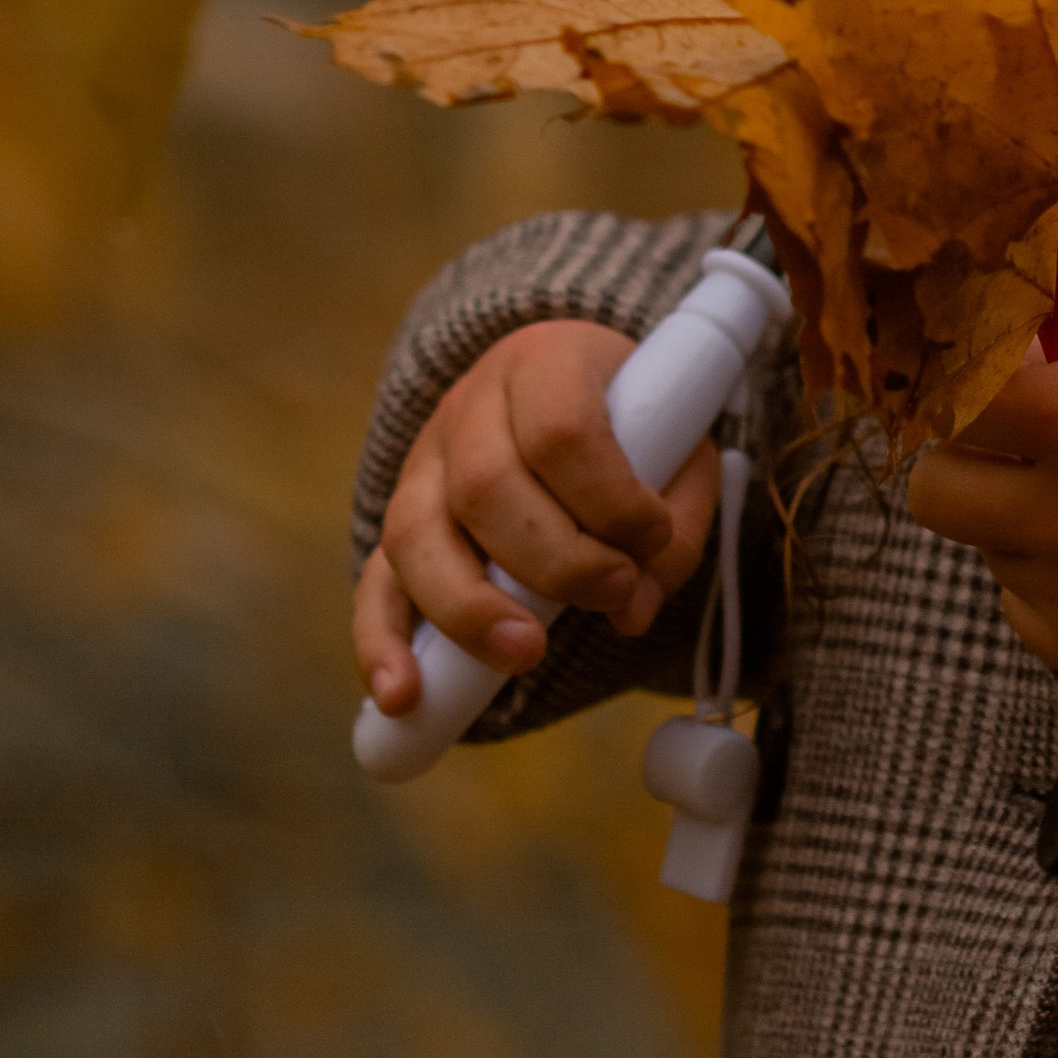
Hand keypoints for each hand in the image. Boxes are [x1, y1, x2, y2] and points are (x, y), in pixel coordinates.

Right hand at [352, 319, 718, 712]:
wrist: (570, 385)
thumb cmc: (633, 420)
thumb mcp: (681, 445)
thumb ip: (676, 524)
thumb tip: (631, 609)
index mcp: (546, 363)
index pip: (560, 430)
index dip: (609, 497)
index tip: (653, 535)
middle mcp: (471, 406)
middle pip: (485, 486)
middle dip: (555, 561)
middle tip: (613, 595)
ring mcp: (425, 464)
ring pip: (417, 534)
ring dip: (470, 608)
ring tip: (526, 654)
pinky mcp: (404, 522)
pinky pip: (376, 582)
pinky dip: (384, 642)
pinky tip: (403, 694)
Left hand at [905, 353, 1057, 692]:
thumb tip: (1008, 339)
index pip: (962, 403)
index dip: (960, 388)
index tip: (982, 382)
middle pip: (933, 487)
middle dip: (959, 464)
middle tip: (1000, 450)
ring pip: (985, 542)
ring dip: (1014, 519)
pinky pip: (1020, 598)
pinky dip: (1046, 577)